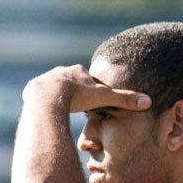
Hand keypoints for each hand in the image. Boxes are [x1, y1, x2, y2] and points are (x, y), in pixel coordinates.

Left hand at [23, 65, 150, 112]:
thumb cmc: (77, 96)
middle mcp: (61, 71)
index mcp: (79, 71)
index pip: (89, 81)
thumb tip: (148, 102)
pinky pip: (42, 97)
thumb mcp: (104, 98)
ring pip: (56, 89)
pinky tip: (50, 111)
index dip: (93, 91)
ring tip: (65, 110)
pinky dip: (47, 103)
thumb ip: (124, 100)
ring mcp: (46, 79)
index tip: (94, 101)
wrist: (48, 97)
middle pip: (72, 83)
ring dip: (61, 98)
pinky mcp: (33, 89)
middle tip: (79, 105)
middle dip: (76, 93)